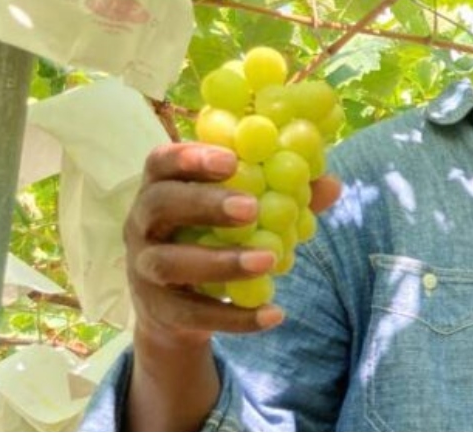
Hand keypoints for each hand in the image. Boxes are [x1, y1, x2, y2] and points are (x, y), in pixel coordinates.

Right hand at [125, 142, 341, 346]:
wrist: (179, 306)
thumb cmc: (216, 237)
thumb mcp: (244, 212)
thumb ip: (284, 194)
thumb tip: (331, 184)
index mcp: (161, 187)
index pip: (160, 162)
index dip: (189, 157)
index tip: (231, 160)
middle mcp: (141, 224)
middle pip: (160, 205)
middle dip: (204, 203)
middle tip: (250, 208)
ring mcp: (144, 268)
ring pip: (171, 262)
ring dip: (221, 261)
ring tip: (268, 260)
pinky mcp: (159, 310)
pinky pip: (194, 314)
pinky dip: (236, 316)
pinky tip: (274, 314)